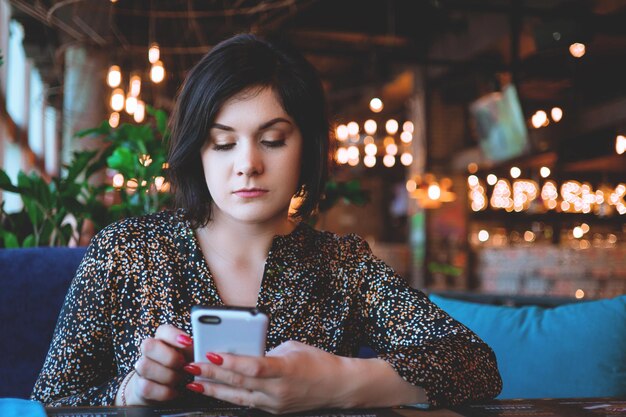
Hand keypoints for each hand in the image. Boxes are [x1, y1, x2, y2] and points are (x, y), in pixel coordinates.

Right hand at [116, 324, 193, 404]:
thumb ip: (196, 350)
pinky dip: (165, 391)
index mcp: (163, 338)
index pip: (162, 330)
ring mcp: (141, 367)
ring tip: (181, 380)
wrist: (168, 388)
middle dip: (170, 357)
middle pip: (149, 346)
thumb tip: (207, 350)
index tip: (188, 342)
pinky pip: (147, 387)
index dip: (174, 335)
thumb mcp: (192, 357)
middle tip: (185, 366)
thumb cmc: (184, 367)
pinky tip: (175, 391)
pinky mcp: (140, 386)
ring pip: (145, 366)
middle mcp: (149, 350)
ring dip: (168, 375)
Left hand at [183, 340, 352, 413]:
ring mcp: (275, 403)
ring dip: (214, 389)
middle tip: (191, 366)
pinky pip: (247, 402)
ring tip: (194, 382)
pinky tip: (215, 391)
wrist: (337, 387)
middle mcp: (278, 390)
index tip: (210, 353)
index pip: (252, 366)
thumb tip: (244, 352)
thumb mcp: (291, 348)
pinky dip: (229, 396)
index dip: (230, 361)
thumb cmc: (317, 362)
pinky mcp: (274, 410)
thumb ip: (266, 352)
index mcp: (285, 369)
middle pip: (240, 383)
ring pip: (239, 397)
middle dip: (213, 374)